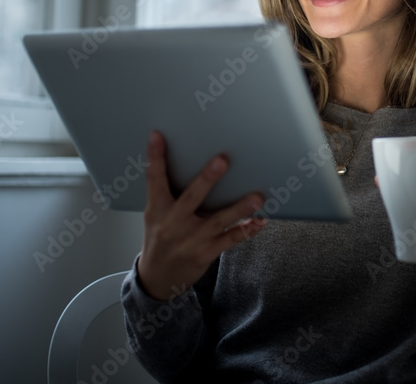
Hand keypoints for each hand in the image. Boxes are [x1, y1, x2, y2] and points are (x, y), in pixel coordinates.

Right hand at [136, 131, 265, 300]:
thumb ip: (169, 193)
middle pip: (191, 197)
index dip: (155, 157)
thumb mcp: (156, 216)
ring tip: (257, 197)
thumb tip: (188, 161)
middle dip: (207, 179)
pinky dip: (246, 230)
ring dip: (239, 208)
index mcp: (157, 209)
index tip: (157, 136)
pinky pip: (229, 240)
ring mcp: (190, 240)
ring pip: (218, 220)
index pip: (154, 180)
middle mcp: (173, 224)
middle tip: (222, 160)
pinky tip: (260, 222)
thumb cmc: (160, 239)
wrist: (157, 279)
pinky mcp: (205, 253)